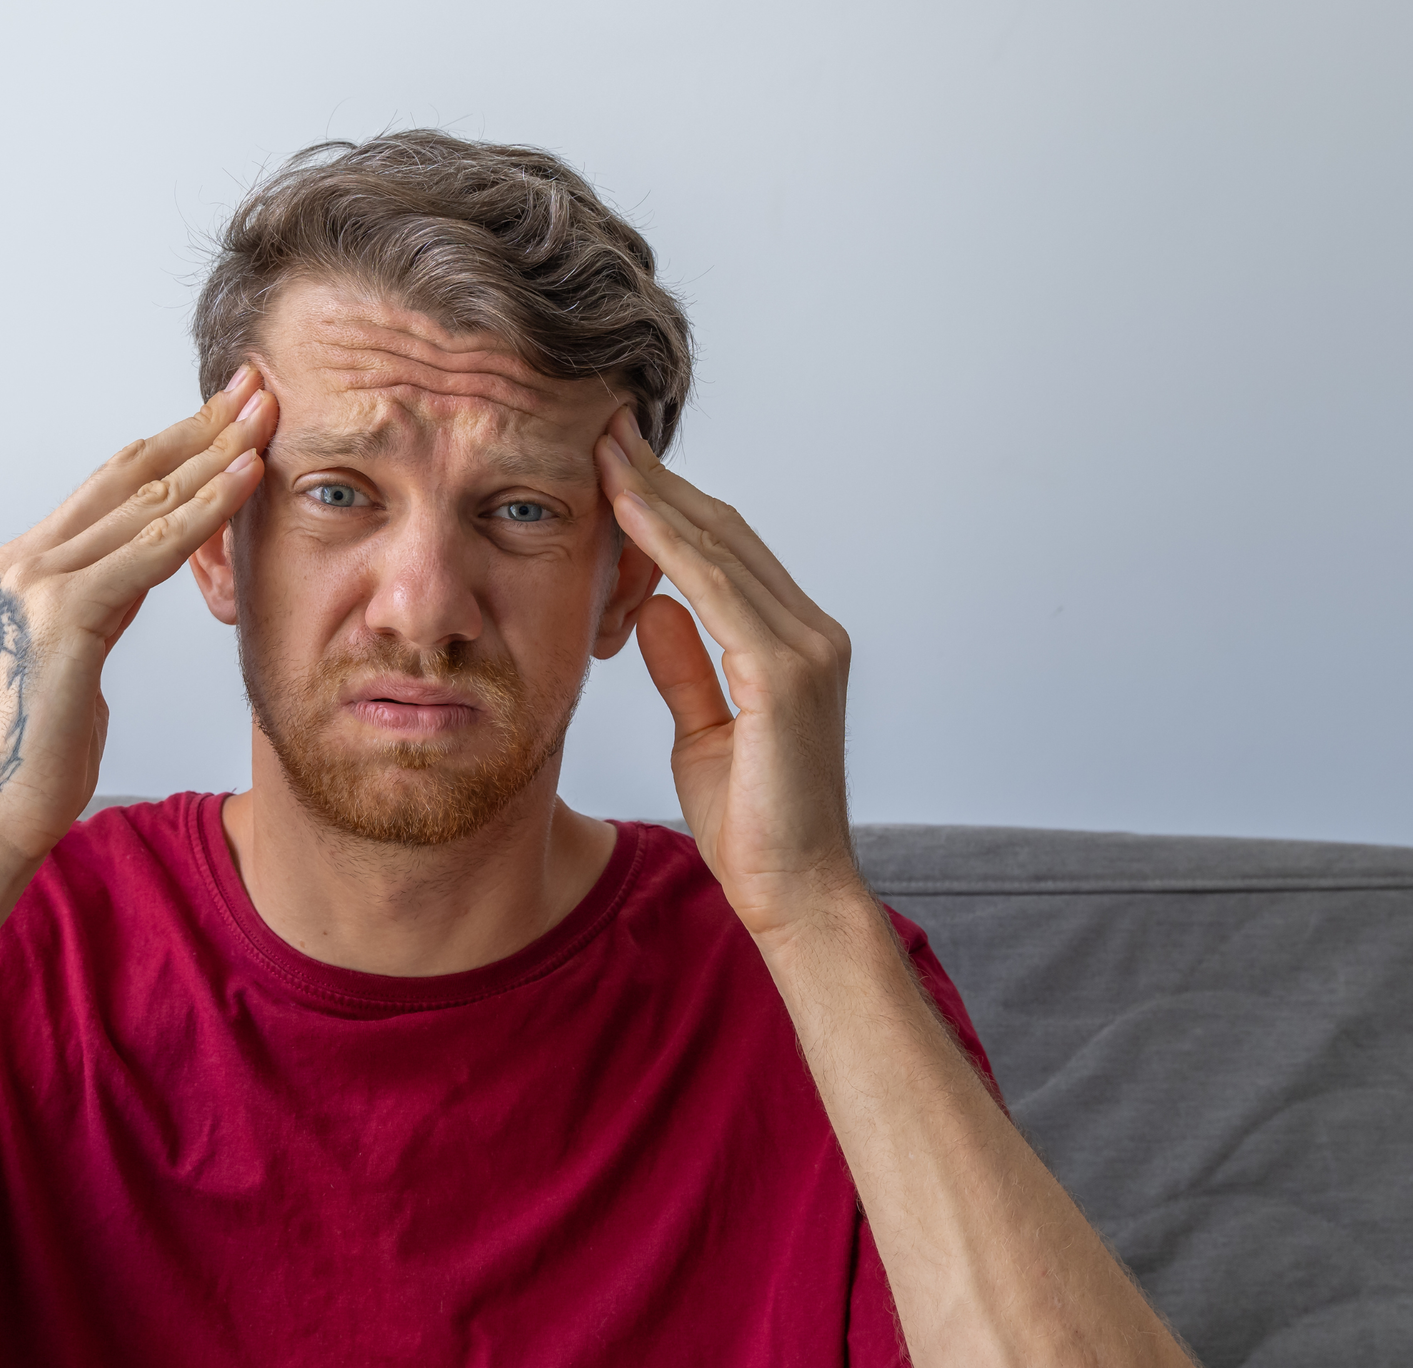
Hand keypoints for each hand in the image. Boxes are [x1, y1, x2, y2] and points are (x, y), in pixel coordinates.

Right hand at [0, 368, 277, 873]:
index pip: (114, 483)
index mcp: (30, 564)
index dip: (178, 440)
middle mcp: (26, 560)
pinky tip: (245, 479)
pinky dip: (203, 511)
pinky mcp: (62, 618)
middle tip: (258, 385)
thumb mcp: (86, 654)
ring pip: (143, 503)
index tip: (231, 408)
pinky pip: (148, 553)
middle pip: (129, 474)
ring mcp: (37, 584)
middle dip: (200, 427)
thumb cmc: (46, 748)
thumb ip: (110, 598)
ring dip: (213, 456)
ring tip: (266, 418)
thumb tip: (151, 558)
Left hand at [595, 406, 861, 943]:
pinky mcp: (787, 673)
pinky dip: (669, 543)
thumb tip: (654, 609)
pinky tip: (626, 508)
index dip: (669, 505)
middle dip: (660, 479)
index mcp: (794, 645)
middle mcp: (811, 633)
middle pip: (725, 533)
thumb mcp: (703, 734)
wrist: (795, 893)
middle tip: (601, 428)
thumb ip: (686, 668)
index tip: (613, 464)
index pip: (726, 553)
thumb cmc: (756, 828)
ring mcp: (806, 648)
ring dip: (657, 493)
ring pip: (721, 547)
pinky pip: (717, 588)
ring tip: (602, 448)